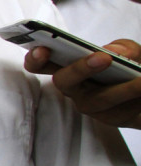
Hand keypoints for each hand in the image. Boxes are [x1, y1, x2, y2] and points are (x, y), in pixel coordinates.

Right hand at [25, 39, 140, 128]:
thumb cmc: (129, 68)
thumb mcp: (128, 51)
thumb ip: (122, 47)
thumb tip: (112, 52)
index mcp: (69, 67)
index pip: (42, 64)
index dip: (35, 59)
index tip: (42, 49)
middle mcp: (74, 88)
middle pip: (64, 82)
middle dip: (80, 69)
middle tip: (103, 58)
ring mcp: (90, 105)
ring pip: (99, 99)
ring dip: (122, 88)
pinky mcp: (109, 118)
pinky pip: (120, 110)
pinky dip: (135, 96)